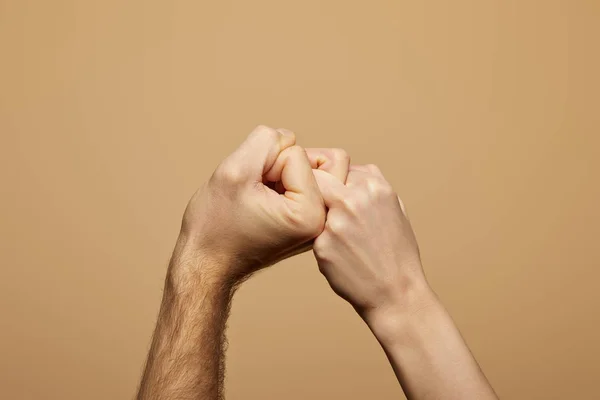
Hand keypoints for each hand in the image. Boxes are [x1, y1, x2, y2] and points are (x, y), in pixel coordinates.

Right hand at [175, 125, 325, 284]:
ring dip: (288, 172)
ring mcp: (321, 223)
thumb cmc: (215, 224)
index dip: (264, 165)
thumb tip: (289, 138)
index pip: (296, 153)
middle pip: (323, 158)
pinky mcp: (313, 221)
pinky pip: (311, 181)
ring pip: (318, 166)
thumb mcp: (234, 170)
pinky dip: (289, 182)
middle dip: (285, 165)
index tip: (249, 195)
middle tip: (260, 194)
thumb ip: (267, 140)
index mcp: (310, 214)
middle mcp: (324, 222)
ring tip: (265, 198)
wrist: (206, 262)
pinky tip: (269, 203)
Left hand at [312, 164, 428, 317]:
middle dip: (317, 190)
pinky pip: (312, 234)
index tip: (334, 193)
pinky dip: (322, 242)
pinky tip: (340, 255)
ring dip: (318, 216)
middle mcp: (354, 200)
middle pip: (318, 178)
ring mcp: (335, 222)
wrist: (397, 293)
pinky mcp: (321, 245)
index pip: (340, 167)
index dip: (334, 181)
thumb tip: (347, 171)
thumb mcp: (396, 209)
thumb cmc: (397, 252)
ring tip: (340, 237)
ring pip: (312, 206)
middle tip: (320, 206)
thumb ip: (371, 187)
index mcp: (375, 187)